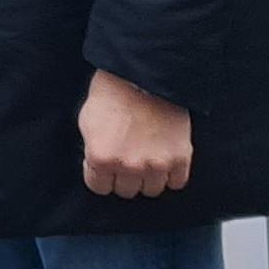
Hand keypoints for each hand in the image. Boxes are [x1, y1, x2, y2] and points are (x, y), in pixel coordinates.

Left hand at [80, 71, 193, 197]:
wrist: (143, 77)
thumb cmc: (110, 96)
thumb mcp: (88, 124)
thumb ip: (93, 152)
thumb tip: (98, 168)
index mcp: (102, 158)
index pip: (99, 187)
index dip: (100, 175)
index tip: (105, 165)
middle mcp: (129, 167)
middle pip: (126, 191)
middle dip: (123, 177)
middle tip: (126, 159)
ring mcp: (157, 165)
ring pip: (151, 190)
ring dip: (147, 178)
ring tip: (145, 159)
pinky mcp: (180, 159)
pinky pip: (176, 183)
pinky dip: (170, 175)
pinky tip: (163, 161)